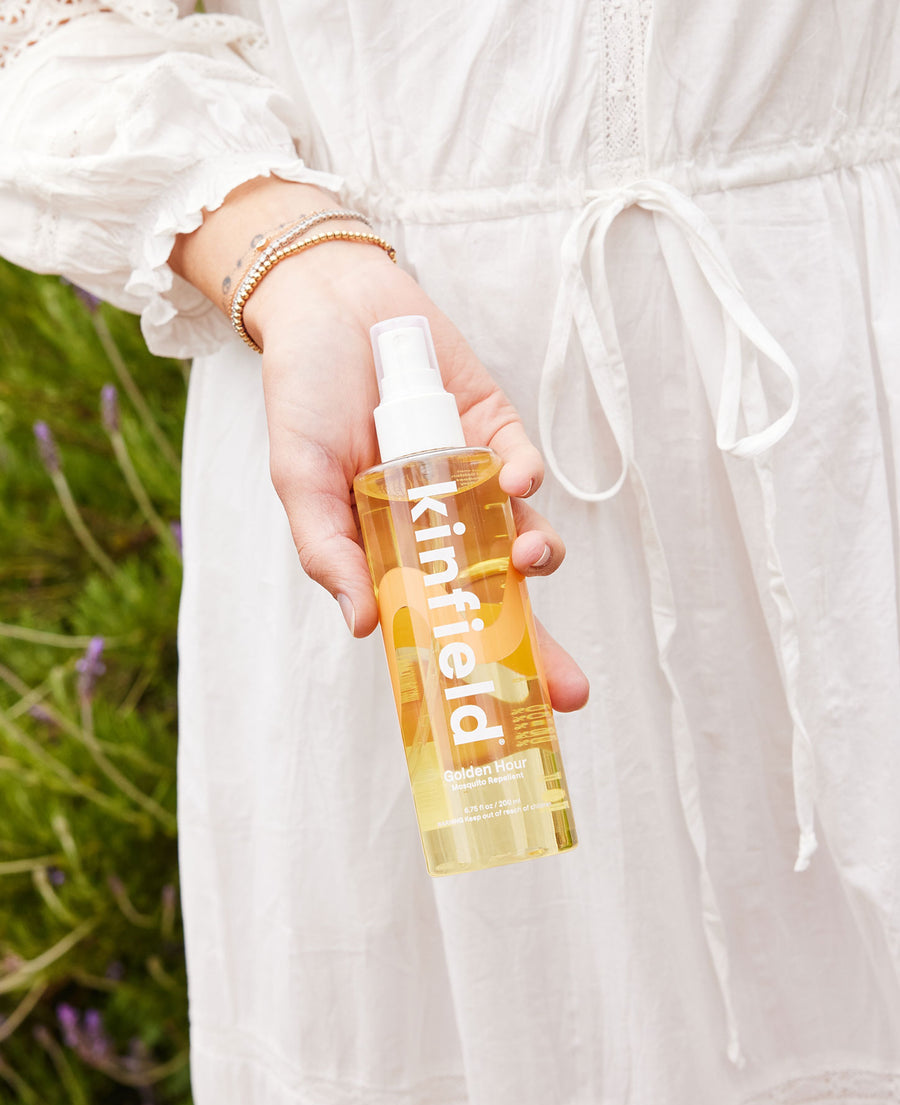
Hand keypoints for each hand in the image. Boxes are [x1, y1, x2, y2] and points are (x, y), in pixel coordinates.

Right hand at [170, 180, 588, 711]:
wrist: (331, 303)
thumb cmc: (304, 397)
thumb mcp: (300, 481)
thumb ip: (328, 553)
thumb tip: (361, 628)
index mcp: (388, 551)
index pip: (435, 623)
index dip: (467, 667)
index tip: (500, 715)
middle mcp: (437, 527)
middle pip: (494, 600)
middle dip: (536, 646)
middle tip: (569, 692)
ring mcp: (470, 481)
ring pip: (518, 539)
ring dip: (534, 560)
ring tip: (529, 563)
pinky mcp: (495, 431)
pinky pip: (521, 468)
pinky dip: (527, 483)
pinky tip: (519, 488)